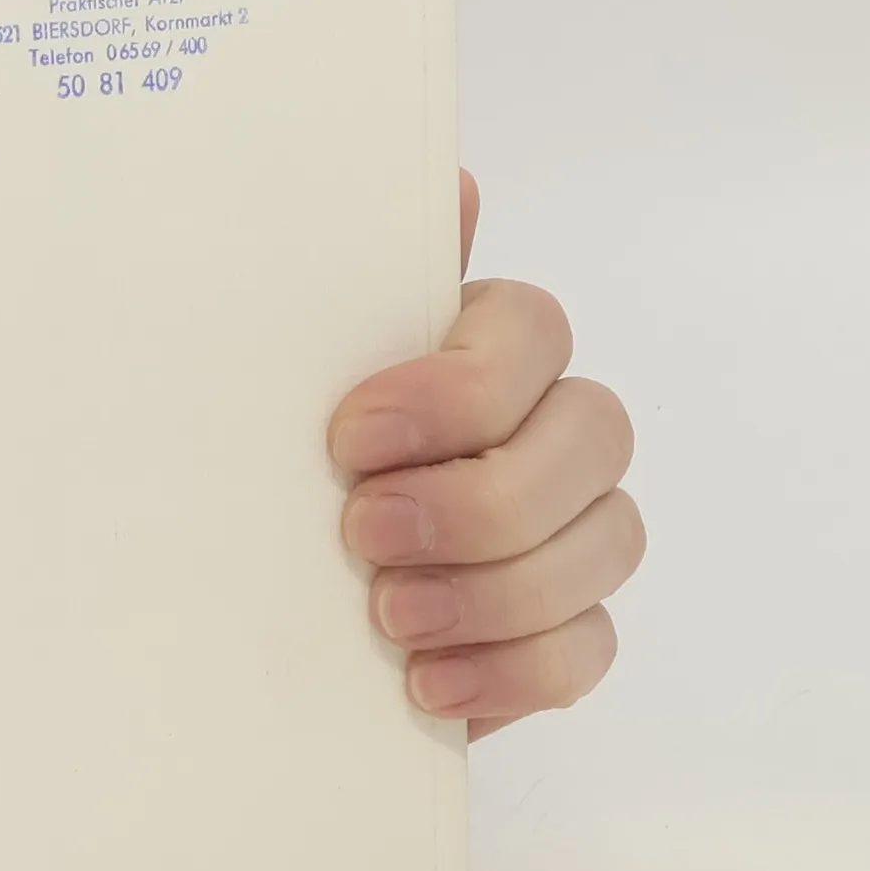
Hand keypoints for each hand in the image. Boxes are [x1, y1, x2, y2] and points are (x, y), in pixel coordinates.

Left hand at [328, 171, 642, 740]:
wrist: (261, 578)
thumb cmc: (291, 452)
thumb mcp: (298, 370)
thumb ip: (365, 289)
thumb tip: (454, 184)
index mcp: (488, 346)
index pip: (533, 332)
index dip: (455, 390)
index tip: (349, 438)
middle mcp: (552, 427)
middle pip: (593, 437)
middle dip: (479, 498)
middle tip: (364, 535)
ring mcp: (576, 529)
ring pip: (609, 544)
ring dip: (496, 591)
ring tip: (390, 619)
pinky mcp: (566, 627)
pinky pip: (589, 649)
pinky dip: (511, 673)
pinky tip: (428, 686)